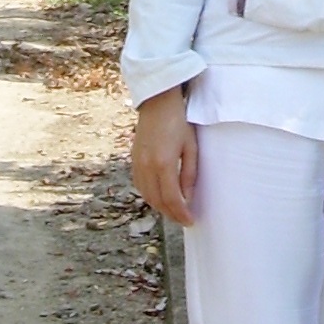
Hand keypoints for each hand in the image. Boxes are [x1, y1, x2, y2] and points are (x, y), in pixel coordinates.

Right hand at [130, 86, 196, 224]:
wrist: (157, 102)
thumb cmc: (178, 121)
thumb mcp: (191, 147)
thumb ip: (189, 174)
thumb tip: (188, 197)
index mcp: (164, 164)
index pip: (172, 199)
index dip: (181, 214)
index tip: (190, 221)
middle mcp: (147, 166)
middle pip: (158, 201)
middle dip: (171, 214)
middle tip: (184, 219)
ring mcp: (138, 163)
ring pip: (146, 195)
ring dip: (160, 207)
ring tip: (174, 210)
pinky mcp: (133, 159)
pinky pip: (139, 185)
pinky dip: (149, 195)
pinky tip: (159, 196)